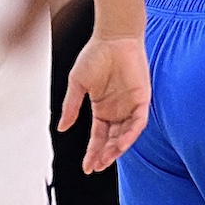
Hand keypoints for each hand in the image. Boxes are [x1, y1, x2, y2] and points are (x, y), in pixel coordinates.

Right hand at [60, 32, 151, 172]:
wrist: (113, 37)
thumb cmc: (96, 55)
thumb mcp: (77, 84)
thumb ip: (71, 107)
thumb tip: (61, 127)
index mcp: (102, 108)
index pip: (98, 137)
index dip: (93, 152)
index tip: (87, 166)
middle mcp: (117, 110)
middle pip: (112, 140)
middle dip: (104, 155)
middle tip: (96, 167)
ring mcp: (130, 106)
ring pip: (126, 135)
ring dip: (117, 148)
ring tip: (107, 159)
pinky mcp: (142, 99)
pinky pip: (138, 122)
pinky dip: (130, 134)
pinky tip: (121, 143)